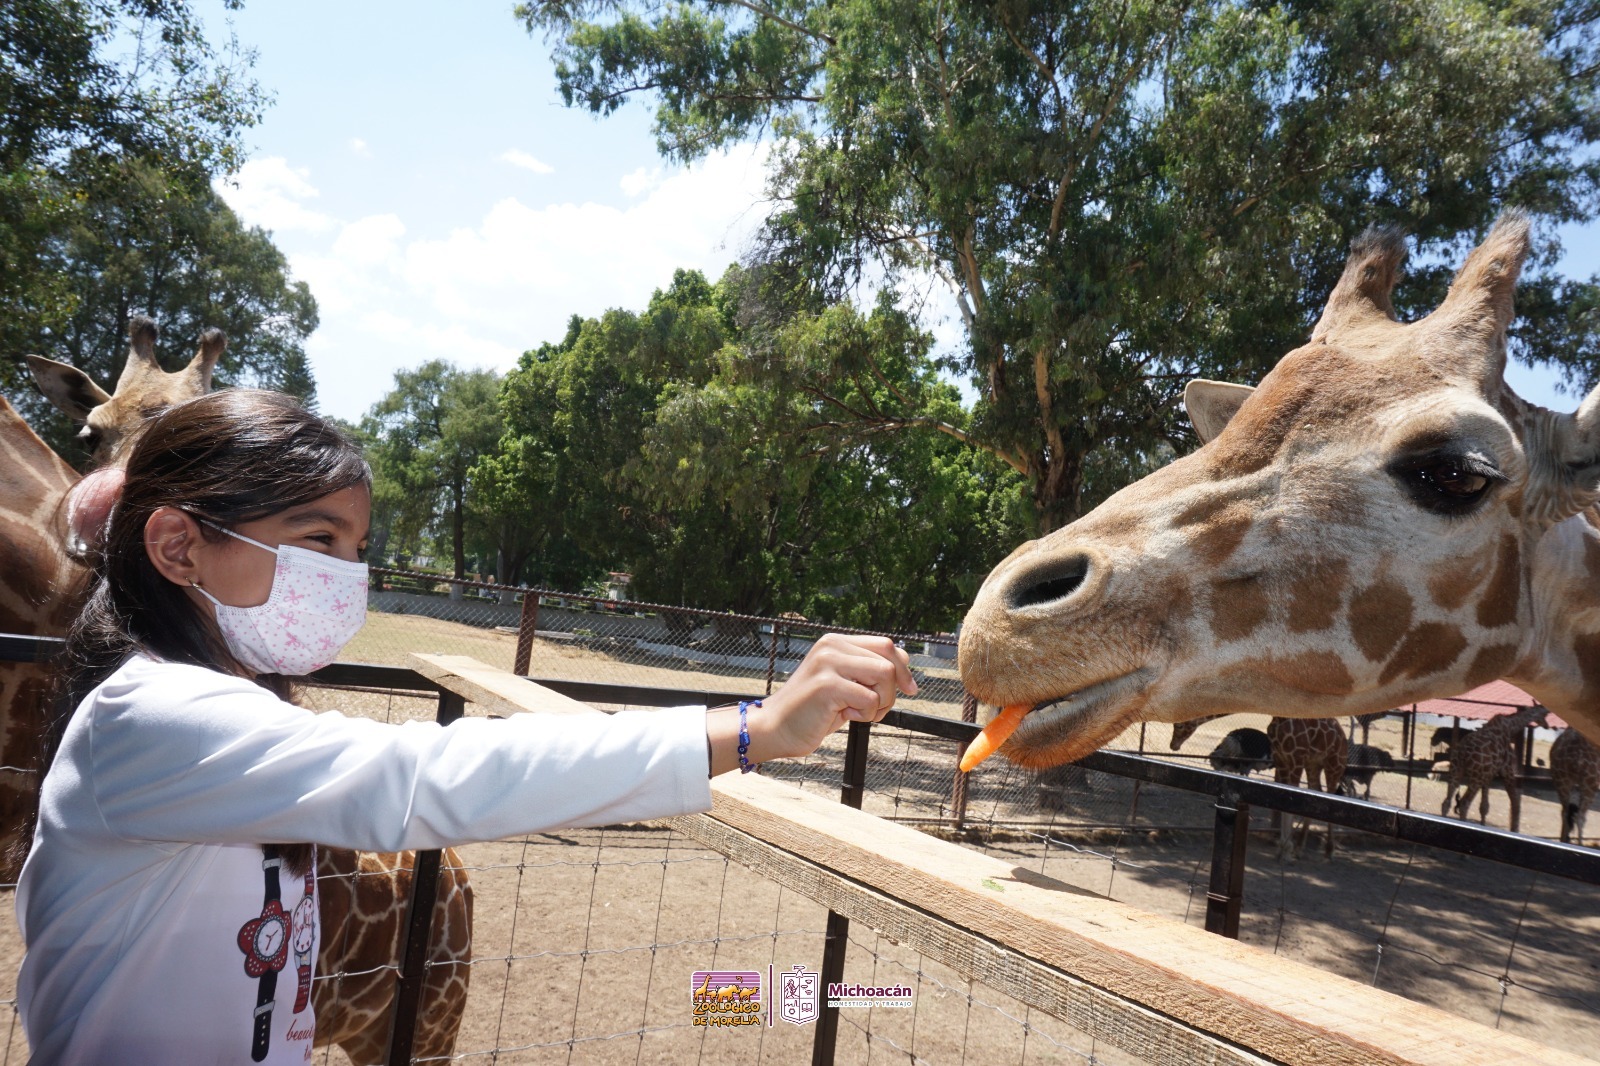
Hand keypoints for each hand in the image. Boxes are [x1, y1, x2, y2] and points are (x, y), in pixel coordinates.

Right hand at [706, 634, 916, 775]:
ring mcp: (828, 663)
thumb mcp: (843, 684)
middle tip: (879, 708)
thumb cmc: (812, 711)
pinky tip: (845, 717)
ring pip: (884, 675)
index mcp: (835, 642)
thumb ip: (867, 670)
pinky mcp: (827, 684)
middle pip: (889, 658)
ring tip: (859, 712)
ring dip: (881, 701)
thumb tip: (905, 661)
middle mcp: (831, 646)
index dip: (903, 668)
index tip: (909, 689)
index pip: (886, 645)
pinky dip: (866, 714)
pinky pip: (869, 698)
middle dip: (894, 687)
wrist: (775, 728)